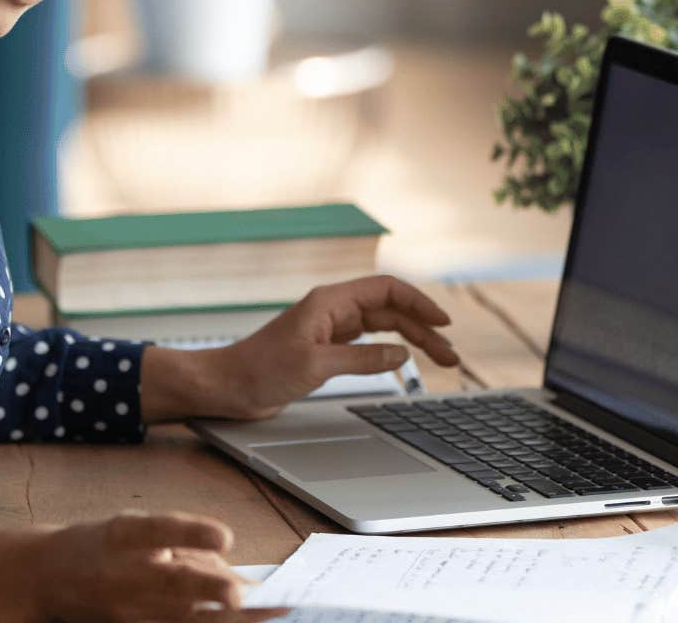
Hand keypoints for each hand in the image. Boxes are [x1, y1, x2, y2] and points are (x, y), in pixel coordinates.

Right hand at [0, 511, 288, 622]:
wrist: (43, 575)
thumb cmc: (101, 546)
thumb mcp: (135, 530)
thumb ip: (187, 546)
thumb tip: (241, 574)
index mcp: (124, 534)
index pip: (158, 529)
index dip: (191, 532)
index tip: (224, 536)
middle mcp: (124, 571)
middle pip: (171, 582)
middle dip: (208, 590)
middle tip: (240, 595)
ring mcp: (126, 607)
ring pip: (177, 618)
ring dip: (217, 620)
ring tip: (261, 616)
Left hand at [206, 275, 461, 420]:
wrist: (227, 386)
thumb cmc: (260, 371)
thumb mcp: (315, 366)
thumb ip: (362, 359)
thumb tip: (402, 353)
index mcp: (330, 302)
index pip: (386, 291)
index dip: (419, 303)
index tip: (444, 322)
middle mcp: (333, 311)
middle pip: (390, 310)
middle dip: (424, 328)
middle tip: (451, 356)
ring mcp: (330, 330)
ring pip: (383, 328)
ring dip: (412, 341)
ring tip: (440, 360)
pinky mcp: (325, 350)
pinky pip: (368, 344)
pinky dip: (390, 351)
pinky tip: (405, 361)